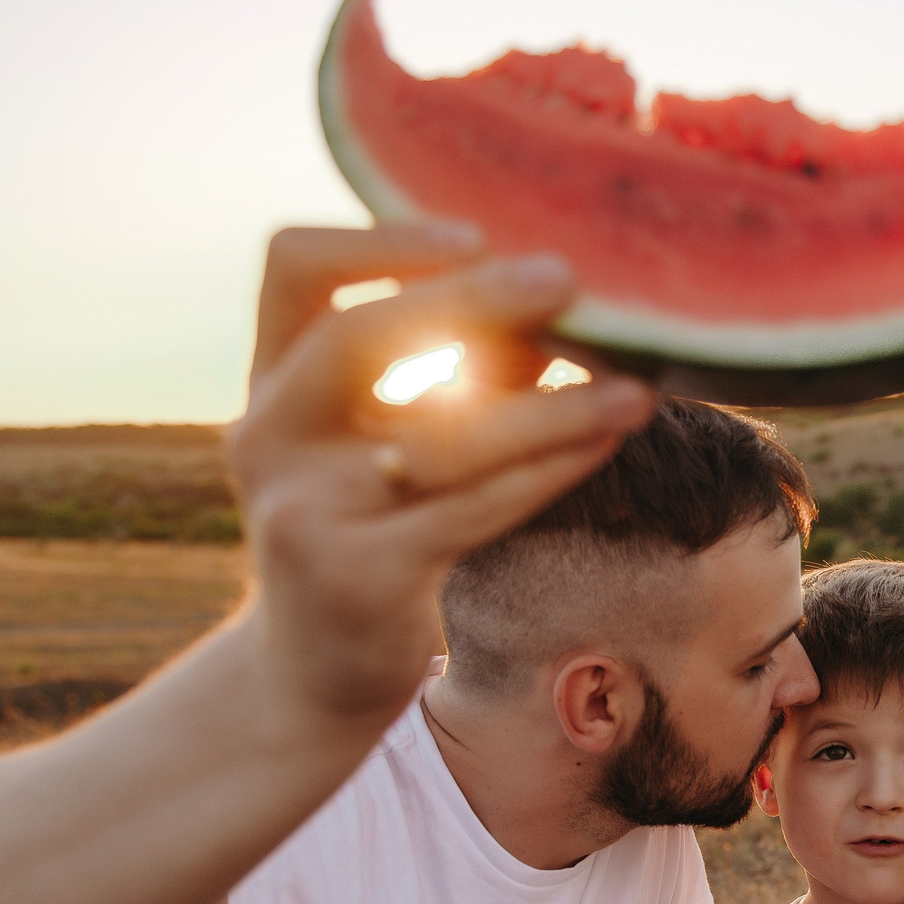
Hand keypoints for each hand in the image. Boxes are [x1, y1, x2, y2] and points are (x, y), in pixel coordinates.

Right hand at [221, 225, 657, 722]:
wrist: (313, 673)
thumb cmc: (371, 530)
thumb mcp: (384, 441)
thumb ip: (454, 365)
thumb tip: (566, 294)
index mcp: (269, 382)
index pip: (290, 267)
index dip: (377, 238)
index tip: (474, 231)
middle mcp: (267, 437)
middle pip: (356, 338)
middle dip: (467, 300)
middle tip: (568, 278)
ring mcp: (305, 511)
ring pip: (438, 438)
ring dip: (549, 407)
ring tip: (635, 389)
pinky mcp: (359, 577)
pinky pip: (473, 511)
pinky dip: (547, 472)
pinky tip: (604, 444)